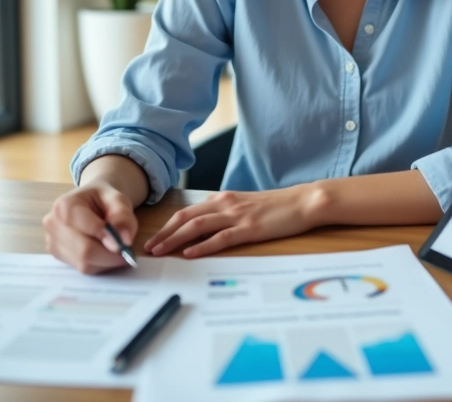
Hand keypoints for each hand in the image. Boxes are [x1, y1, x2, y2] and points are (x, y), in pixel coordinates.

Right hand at [43, 180, 139, 273]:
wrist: (89, 200)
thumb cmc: (102, 199)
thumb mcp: (118, 199)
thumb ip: (123, 217)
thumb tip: (124, 240)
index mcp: (65, 206)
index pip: (89, 230)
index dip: (111, 240)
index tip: (127, 244)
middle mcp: (53, 224)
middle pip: (85, 252)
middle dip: (110, 255)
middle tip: (127, 252)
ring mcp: (51, 241)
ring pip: (84, 264)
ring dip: (105, 261)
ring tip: (115, 249)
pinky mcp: (56, 254)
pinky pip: (81, 268)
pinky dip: (98, 264)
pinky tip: (103, 251)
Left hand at [144, 186, 325, 258]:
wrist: (303, 202)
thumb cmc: (277, 207)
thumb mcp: (246, 207)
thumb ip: (226, 215)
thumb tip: (206, 230)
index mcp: (223, 199)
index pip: (186, 212)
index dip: (167, 226)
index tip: (153, 238)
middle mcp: (225, 204)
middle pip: (185, 218)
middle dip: (164, 233)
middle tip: (148, 248)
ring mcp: (237, 216)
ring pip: (197, 226)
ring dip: (175, 239)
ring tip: (161, 251)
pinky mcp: (249, 228)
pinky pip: (221, 238)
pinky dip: (203, 246)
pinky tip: (191, 253)